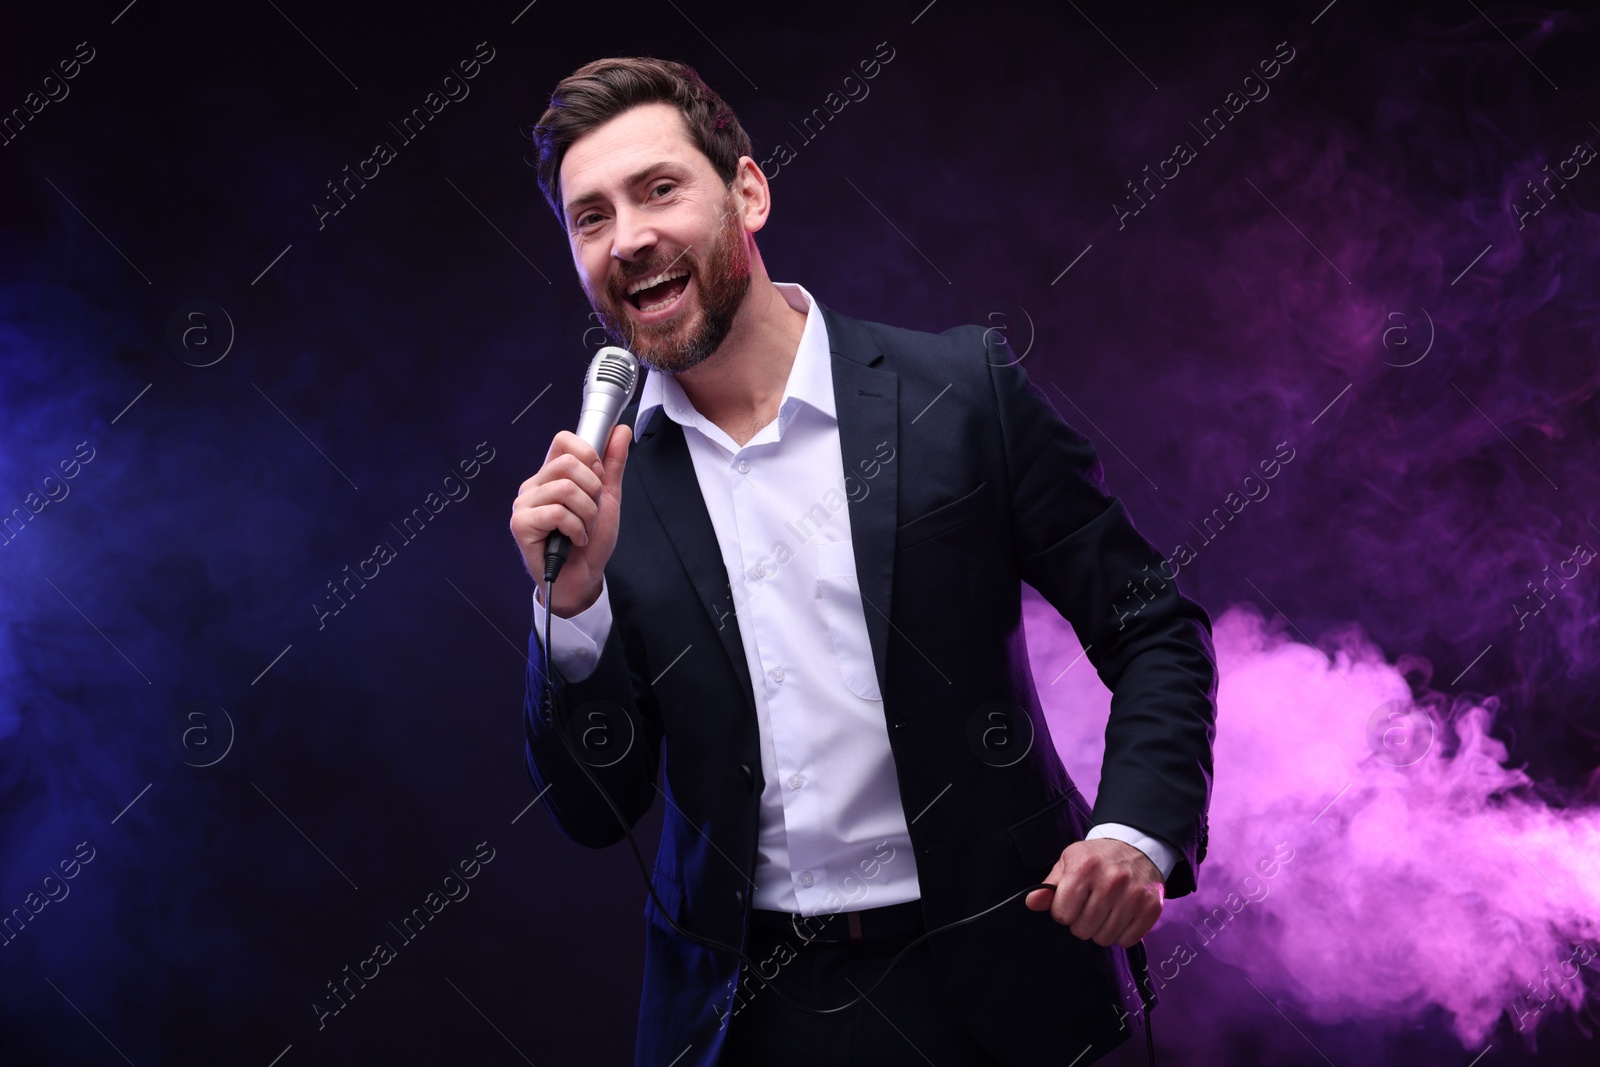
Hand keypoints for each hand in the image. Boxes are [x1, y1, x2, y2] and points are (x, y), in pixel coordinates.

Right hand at [510, 423, 630, 615]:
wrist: (583, 578)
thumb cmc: (589, 541)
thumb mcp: (607, 498)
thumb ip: (613, 464)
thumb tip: (619, 430)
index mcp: (551, 474)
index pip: (563, 439)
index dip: (588, 455)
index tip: (597, 478)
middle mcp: (535, 485)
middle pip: (568, 462)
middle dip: (592, 491)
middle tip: (590, 513)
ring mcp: (525, 504)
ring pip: (565, 488)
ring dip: (586, 514)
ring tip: (583, 529)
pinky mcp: (521, 524)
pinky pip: (557, 512)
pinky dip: (576, 529)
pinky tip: (574, 540)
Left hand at [1023, 838, 1163, 947]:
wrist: (1137, 847)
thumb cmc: (1097, 858)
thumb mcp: (1068, 862)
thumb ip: (1049, 885)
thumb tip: (1031, 902)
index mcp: (1085, 867)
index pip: (1062, 914)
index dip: (1062, 912)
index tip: (1071, 902)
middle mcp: (1111, 881)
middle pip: (1082, 930)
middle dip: (1081, 923)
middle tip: (1089, 906)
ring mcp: (1134, 895)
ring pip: (1104, 939)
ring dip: (1100, 930)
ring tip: (1105, 910)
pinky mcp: (1151, 908)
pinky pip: (1127, 941)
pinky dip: (1121, 934)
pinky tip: (1120, 915)